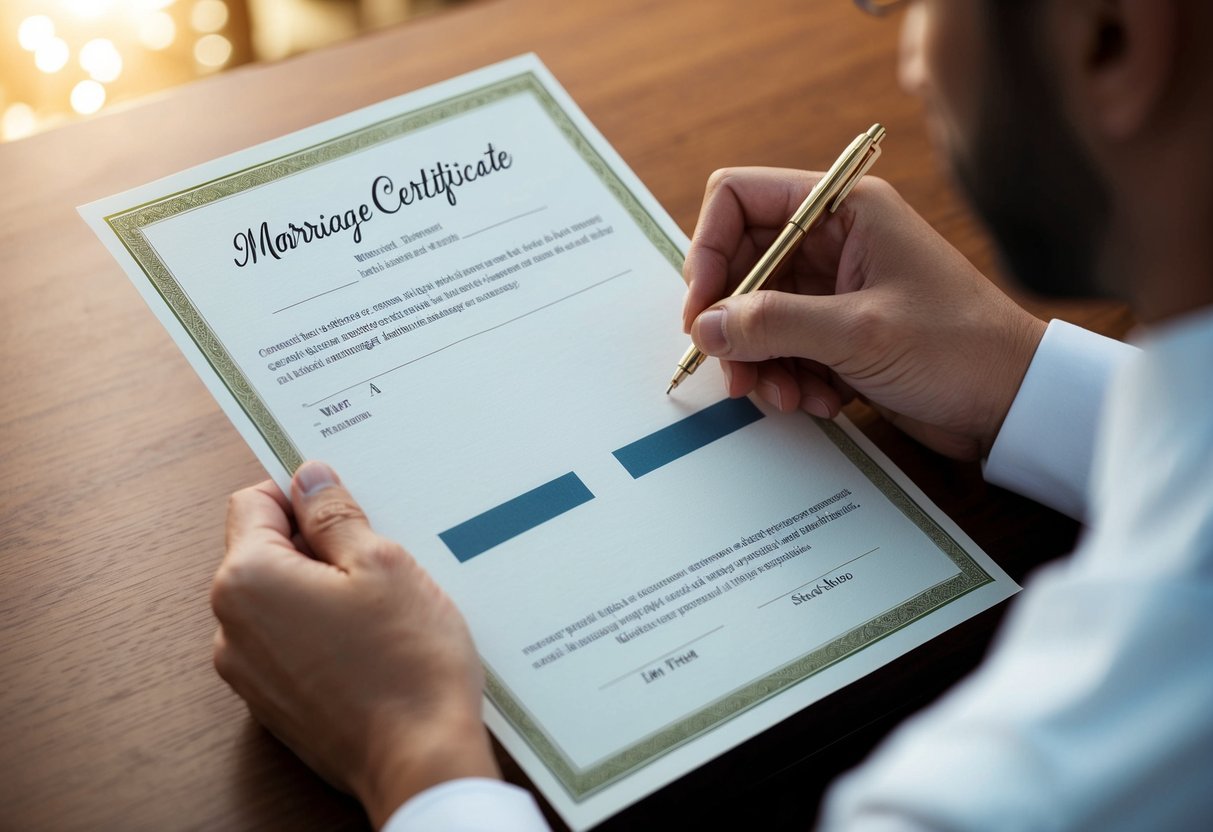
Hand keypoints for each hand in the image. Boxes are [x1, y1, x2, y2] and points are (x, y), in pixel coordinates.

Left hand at [211, 461, 497, 828]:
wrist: (421, 761)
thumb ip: (334, 514)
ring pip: (282, 598)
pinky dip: (325, 631)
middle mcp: (231, 628)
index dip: (303, 494)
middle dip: (319, 545)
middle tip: (379, 558)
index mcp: (248, 582)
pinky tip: (374, 642)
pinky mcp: (274, 703)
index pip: (254, 501)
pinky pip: (291, 642)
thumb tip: (309, 478)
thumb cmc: (406, 665)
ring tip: (382, 607)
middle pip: (266, 551)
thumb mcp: (382, 563)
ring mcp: (249, 673)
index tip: (346, 505)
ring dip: (325, 589)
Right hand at [682, 168, 1045, 460]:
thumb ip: (773, 325)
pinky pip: (781, 347)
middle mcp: (833, 240)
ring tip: (786, 396)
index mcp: (843, 208)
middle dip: (731, 322)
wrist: (1015, 403)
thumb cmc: (960, 348)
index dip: (707, 250)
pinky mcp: (837, 332)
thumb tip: (706, 327)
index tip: (702, 310)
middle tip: (733, 371)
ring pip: (755, 314)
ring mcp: (833, 288)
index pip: (739, 199)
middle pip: (740, 265)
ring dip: (759, 361)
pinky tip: (818, 401)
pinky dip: (786, 378)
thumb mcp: (859, 333)